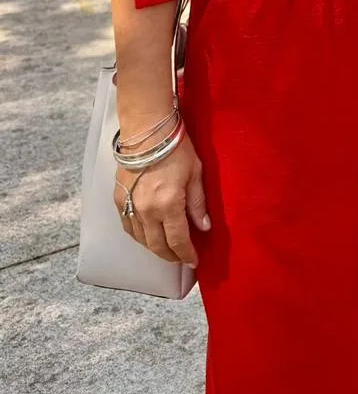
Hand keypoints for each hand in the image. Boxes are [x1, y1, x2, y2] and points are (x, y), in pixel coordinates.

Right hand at [112, 132, 208, 266]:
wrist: (147, 132)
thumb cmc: (176, 149)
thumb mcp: (195, 174)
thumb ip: (198, 203)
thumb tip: (203, 227)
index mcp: (168, 205)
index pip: (178, 240)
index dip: (186, 254)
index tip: (194, 261)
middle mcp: (146, 211)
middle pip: (157, 245)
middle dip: (171, 256)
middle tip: (181, 258)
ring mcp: (130, 206)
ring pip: (140, 240)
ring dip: (154, 248)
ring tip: (166, 249)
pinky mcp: (118, 199)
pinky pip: (127, 226)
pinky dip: (138, 236)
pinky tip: (147, 235)